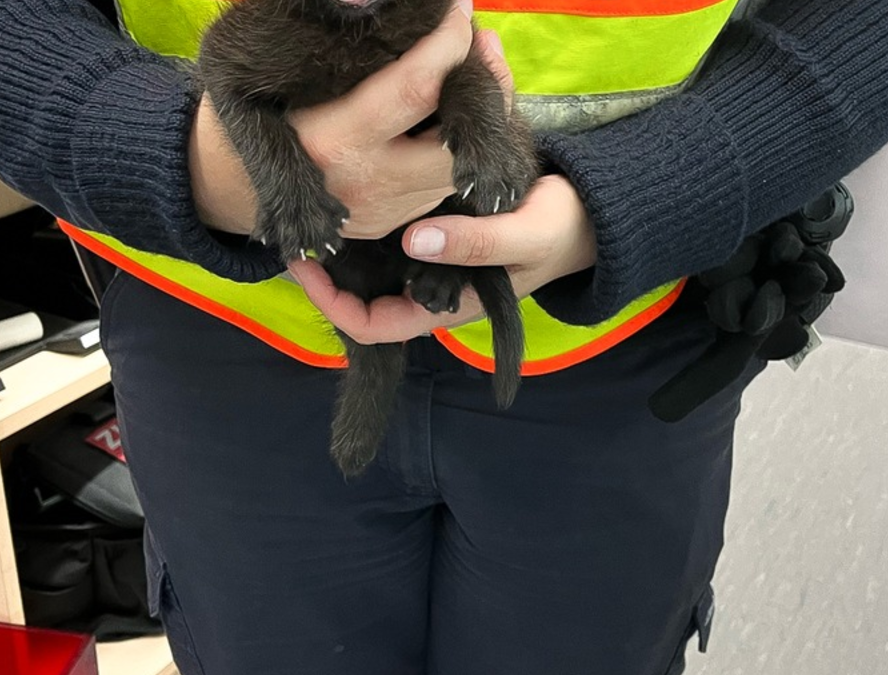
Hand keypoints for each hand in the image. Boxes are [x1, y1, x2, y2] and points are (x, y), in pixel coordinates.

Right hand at [189, 3, 495, 238]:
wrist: (225, 184)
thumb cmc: (252, 107)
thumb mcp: (276, 63)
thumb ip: (328, 30)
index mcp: (334, 137)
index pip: (418, 87)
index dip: (449, 42)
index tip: (460, 7)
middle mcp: (364, 181)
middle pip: (456, 137)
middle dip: (480, 85)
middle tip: (479, 40)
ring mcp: (379, 212)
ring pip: (457, 166)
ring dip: (472, 118)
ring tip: (466, 69)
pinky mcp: (388, 226)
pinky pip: (439, 188)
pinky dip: (451, 149)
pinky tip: (443, 113)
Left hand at [288, 175, 597, 344]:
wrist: (588, 211)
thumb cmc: (558, 231)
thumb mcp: (523, 234)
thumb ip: (475, 242)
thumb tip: (415, 241)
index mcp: (445, 304)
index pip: (372, 325)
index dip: (332, 303)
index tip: (304, 263)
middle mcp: (429, 286)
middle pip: (362, 293)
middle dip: (329, 268)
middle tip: (299, 225)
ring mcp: (431, 259)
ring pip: (373, 260)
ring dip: (347, 238)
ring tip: (314, 200)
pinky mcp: (437, 230)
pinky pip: (391, 230)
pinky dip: (370, 212)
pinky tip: (352, 178)